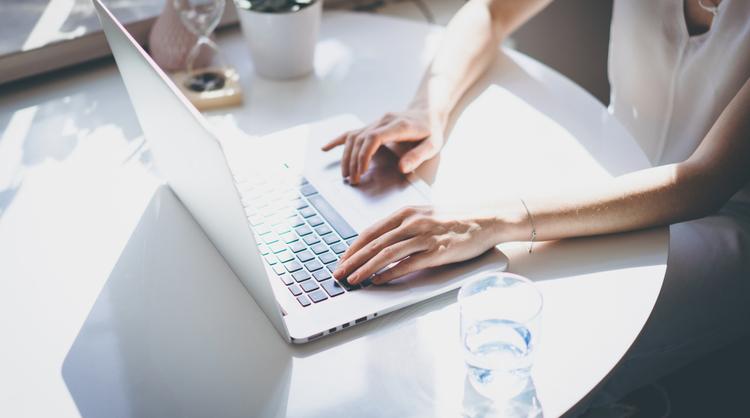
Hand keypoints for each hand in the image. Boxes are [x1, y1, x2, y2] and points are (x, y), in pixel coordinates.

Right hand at [321, 108, 443, 184]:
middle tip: (353, 180)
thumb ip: (418, 156)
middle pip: (361, 139)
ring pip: (353, 136)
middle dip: (354, 161)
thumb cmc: (431, 130)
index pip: (374, 137)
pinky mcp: (372, 125)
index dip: (364, 155)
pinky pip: (352, 132)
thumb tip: (402, 168)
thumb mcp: (433, 144)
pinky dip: (337, 140)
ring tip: (346, 174)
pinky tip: (325, 148)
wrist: (428, 111)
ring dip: (346, 156)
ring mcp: (376, 121)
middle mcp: (384, 121)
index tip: (361, 171)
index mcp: (399, 125)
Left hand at [333, 206, 501, 284]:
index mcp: (406, 213)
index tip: (342, 259)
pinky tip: (378, 281)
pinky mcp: (437, 251)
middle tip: (338, 273)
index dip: (353, 248)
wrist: (487, 219)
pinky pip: (407, 264)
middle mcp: (412, 222)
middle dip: (352, 260)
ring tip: (353, 280)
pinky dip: (389, 274)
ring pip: (386, 254)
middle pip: (374, 244)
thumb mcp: (425, 215)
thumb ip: (404, 226)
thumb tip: (381, 242)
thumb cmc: (456, 219)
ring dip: (366, 269)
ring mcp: (424, 236)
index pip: (371, 231)